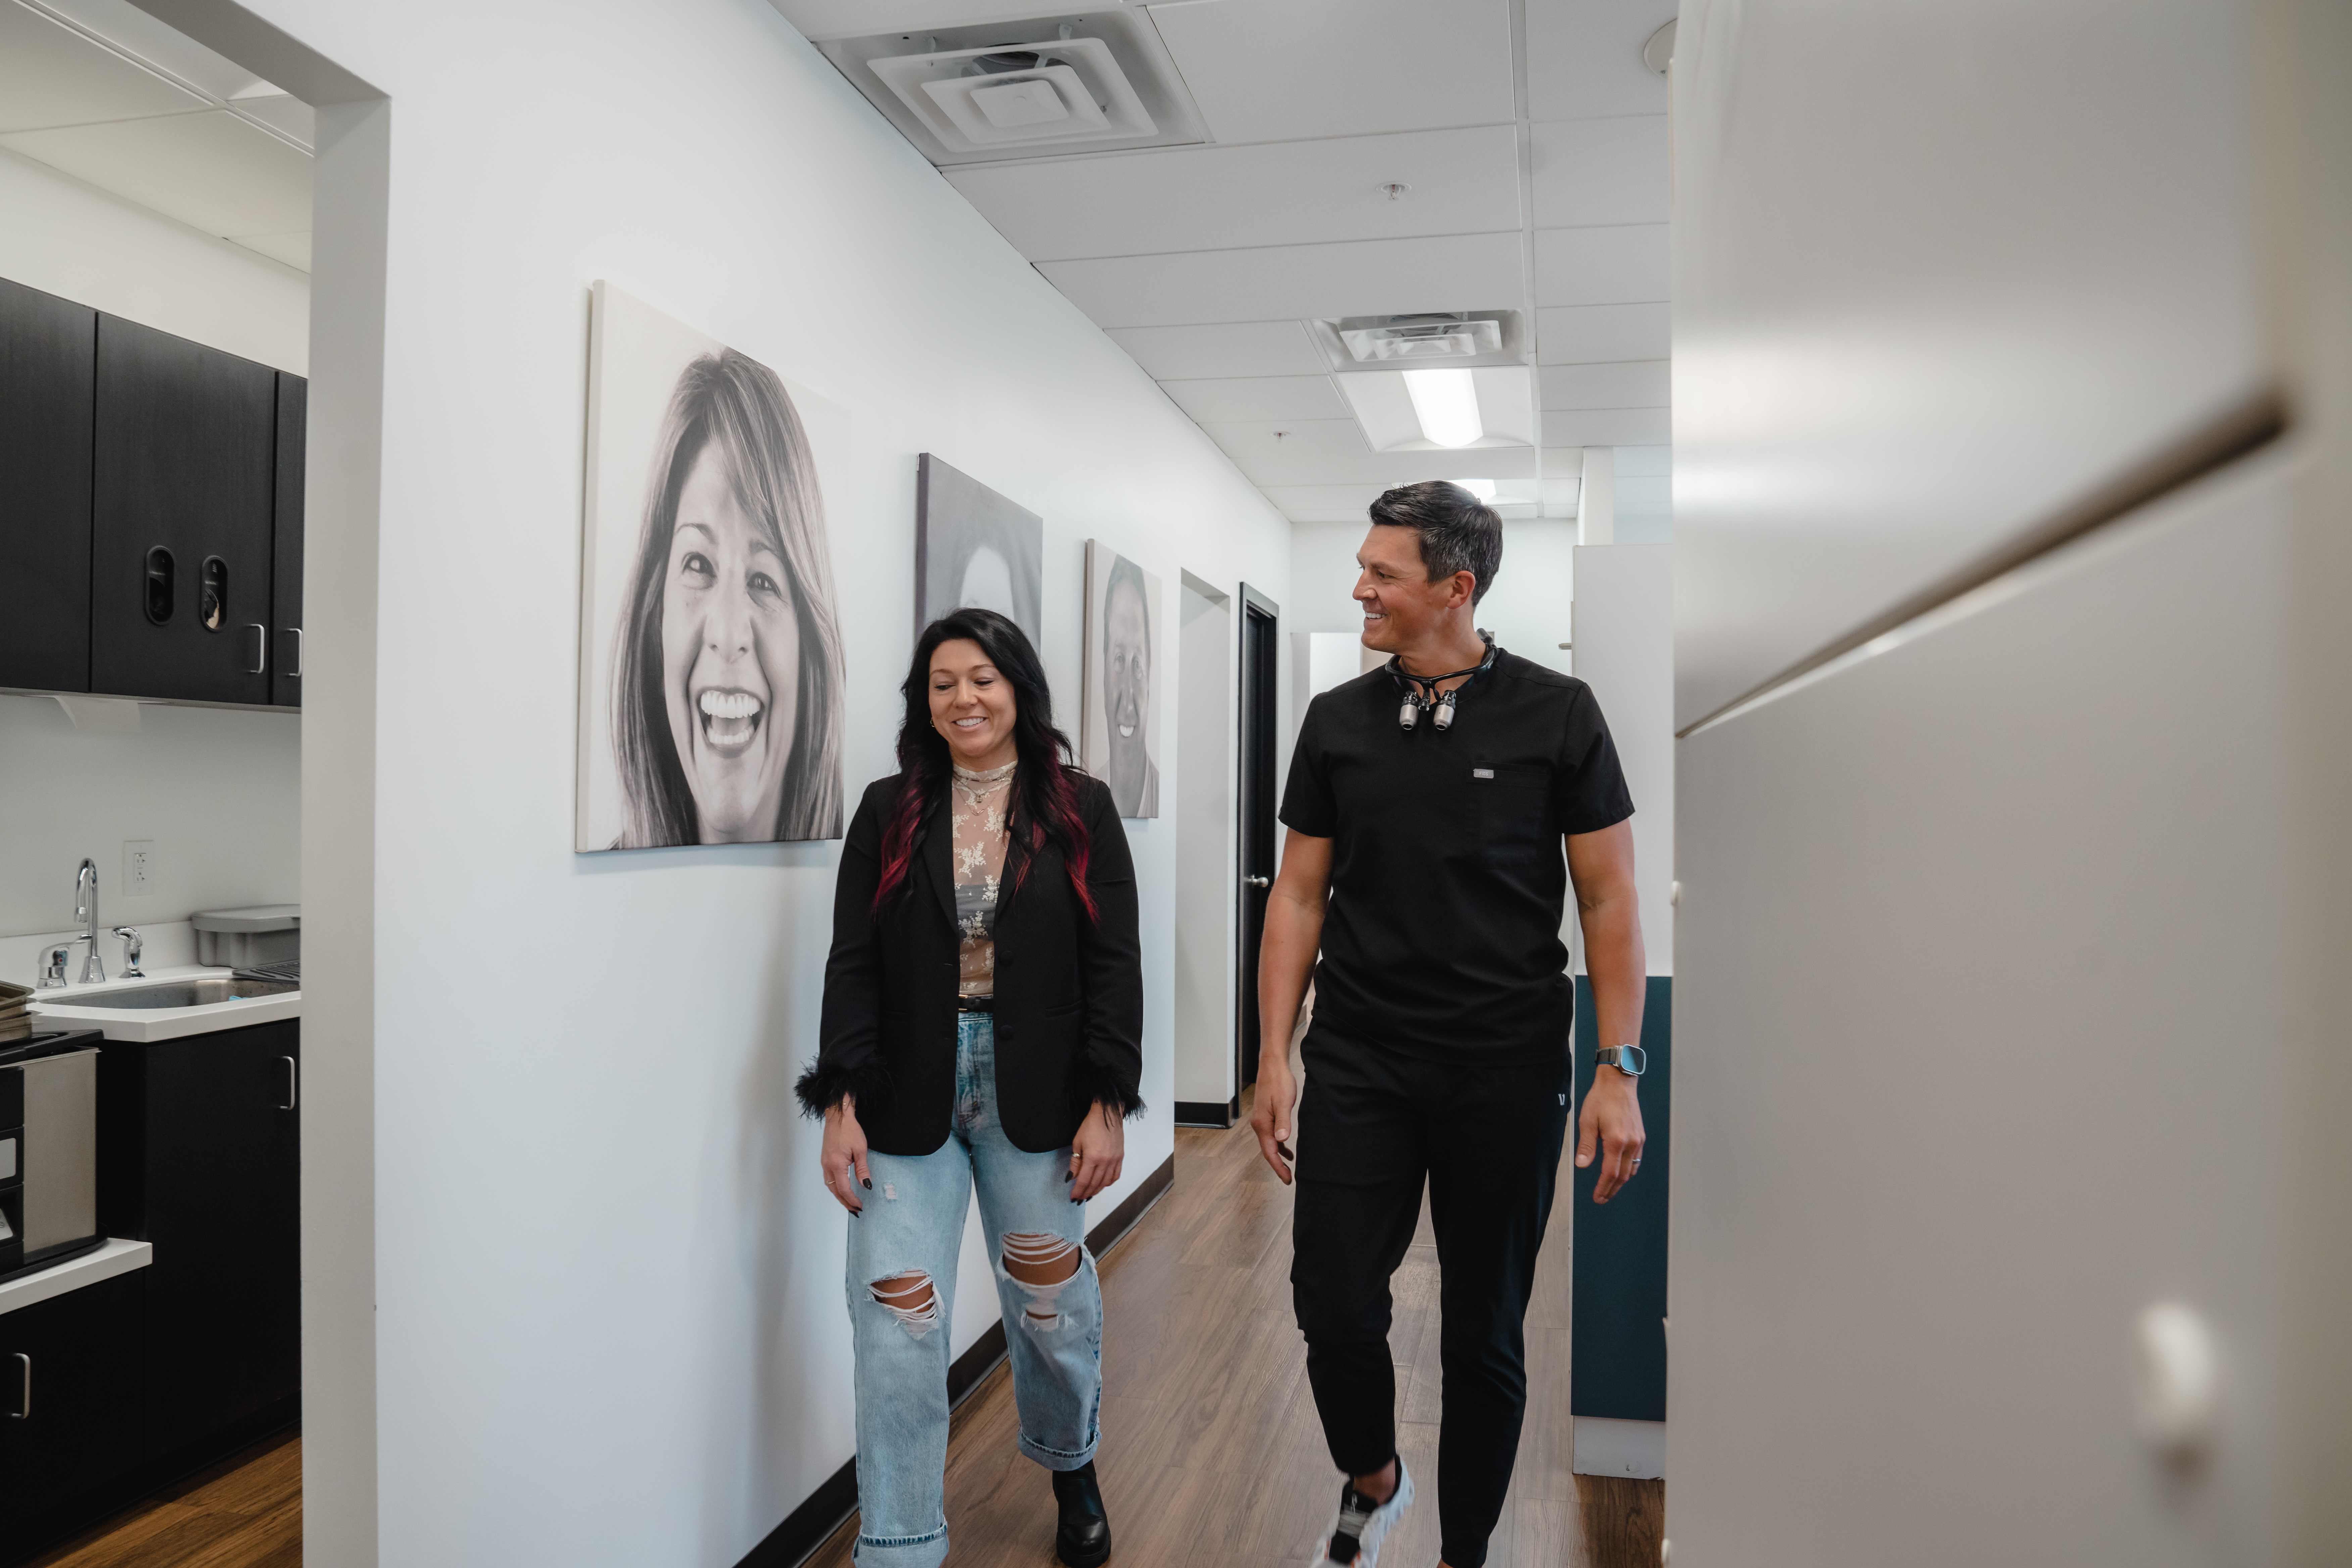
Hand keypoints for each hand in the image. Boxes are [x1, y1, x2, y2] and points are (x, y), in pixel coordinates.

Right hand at [821, 1099, 870, 1214]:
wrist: (838, 1116)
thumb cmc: (849, 1129)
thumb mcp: (860, 1150)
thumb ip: (862, 1169)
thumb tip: (866, 1185)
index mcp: (836, 1165)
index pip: (844, 1189)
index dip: (852, 1200)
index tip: (860, 1206)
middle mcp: (827, 1166)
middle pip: (835, 1191)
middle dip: (845, 1202)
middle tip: (855, 1210)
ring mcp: (824, 1163)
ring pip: (830, 1186)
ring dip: (839, 1196)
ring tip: (849, 1203)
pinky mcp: (825, 1159)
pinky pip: (829, 1179)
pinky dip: (835, 1187)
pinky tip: (842, 1189)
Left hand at [1069, 1101, 1125, 1202]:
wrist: (1107, 1114)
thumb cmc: (1091, 1125)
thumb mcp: (1077, 1143)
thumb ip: (1075, 1162)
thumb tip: (1072, 1178)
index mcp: (1093, 1157)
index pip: (1084, 1180)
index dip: (1078, 1191)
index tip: (1073, 1197)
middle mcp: (1105, 1161)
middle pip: (1095, 1184)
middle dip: (1086, 1193)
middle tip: (1079, 1198)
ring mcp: (1114, 1160)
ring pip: (1105, 1182)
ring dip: (1096, 1190)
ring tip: (1089, 1194)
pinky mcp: (1120, 1157)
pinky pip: (1115, 1175)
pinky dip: (1108, 1183)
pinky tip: (1102, 1184)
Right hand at [1250, 1055, 1298, 1184]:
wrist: (1272, 1065)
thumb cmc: (1278, 1082)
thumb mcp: (1283, 1102)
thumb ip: (1283, 1122)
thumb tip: (1282, 1140)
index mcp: (1262, 1124)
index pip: (1269, 1152)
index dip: (1278, 1167)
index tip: (1287, 1179)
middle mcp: (1258, 1124)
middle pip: (1267, 1151)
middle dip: (1278, 1165)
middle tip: (1289, 1178)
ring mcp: (1261, 1120)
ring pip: (1268, 1144)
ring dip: (1278, 1156)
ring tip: (1289, 1167)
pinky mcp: (1265, 1115)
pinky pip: (1270, 1135)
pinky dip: (1278, 1145)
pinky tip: (1287, 1148)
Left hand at [1575, 1070, 1644, 1202]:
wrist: (1618, 1083)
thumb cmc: (1602, 1098)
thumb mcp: (1587, 1121)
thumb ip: (1586, 1146)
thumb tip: (1582, 1165)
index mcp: (1616, 1141)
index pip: (1610, 1173)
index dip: (1603, 1188)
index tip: (1597, 1197)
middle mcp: (1631, 1143)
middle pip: (1623, 1176)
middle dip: (1611, 1189)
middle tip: (1601, 1198)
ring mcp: (1638, 1140)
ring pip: (1632, 1169)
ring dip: (1621, 1182)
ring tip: (1610, 1189)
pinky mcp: (1640, 1136)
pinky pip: (1636, 1159)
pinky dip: (1629, 1170)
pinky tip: (1622, 1172)